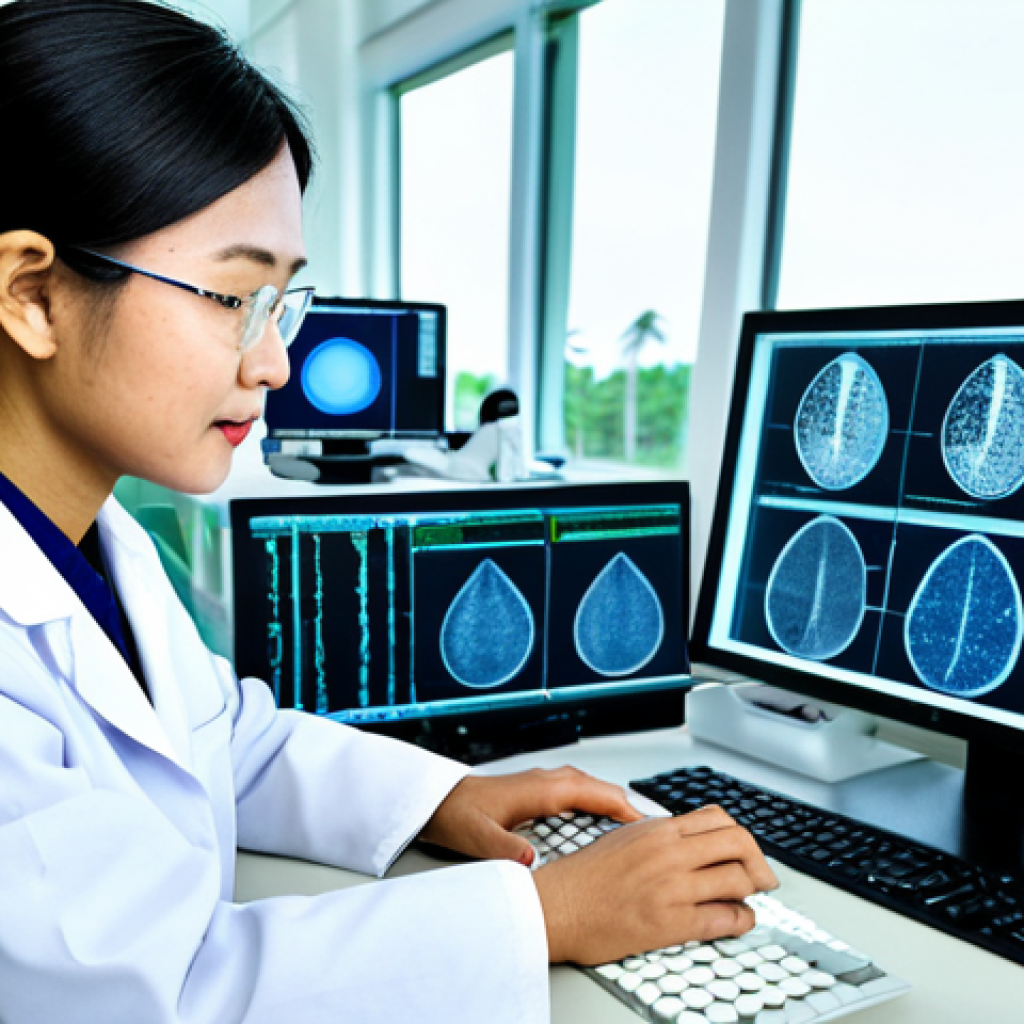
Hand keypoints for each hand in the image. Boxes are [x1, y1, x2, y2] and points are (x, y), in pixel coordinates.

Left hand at [418, 766, 643, 865]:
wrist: (437, 801)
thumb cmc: (457, 814)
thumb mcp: (478, 837)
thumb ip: (503, 849)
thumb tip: (528, 861)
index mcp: (543, 789)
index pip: (596, 794)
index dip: (626, 810)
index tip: (652, 827)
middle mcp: (548, 780)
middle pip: (601, 789)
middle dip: (629, 807)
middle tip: (656, 832)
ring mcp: (544, 782)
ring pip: (591, 788)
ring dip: (614, 804)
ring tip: (637, 830)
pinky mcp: (538, 790)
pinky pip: (580, 792)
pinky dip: (598, 803)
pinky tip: (602, 822)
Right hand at [532, 804, 778, 964]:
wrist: (558, 906)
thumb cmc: (583, 877)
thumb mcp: (623, 837)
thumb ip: (659, 835)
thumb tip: (689, 841)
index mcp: (657, 828)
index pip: (718, 818)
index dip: (739, 835)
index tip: (743, 849)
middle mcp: (669, 852)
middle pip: (738, 842)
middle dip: (758, 860)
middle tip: (761, 876)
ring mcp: (673, 886)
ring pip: (738, 879)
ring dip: (750, 891)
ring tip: (744, 899)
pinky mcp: (672, 921)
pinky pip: (726, 918)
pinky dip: (741, 920)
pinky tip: (737, 920)